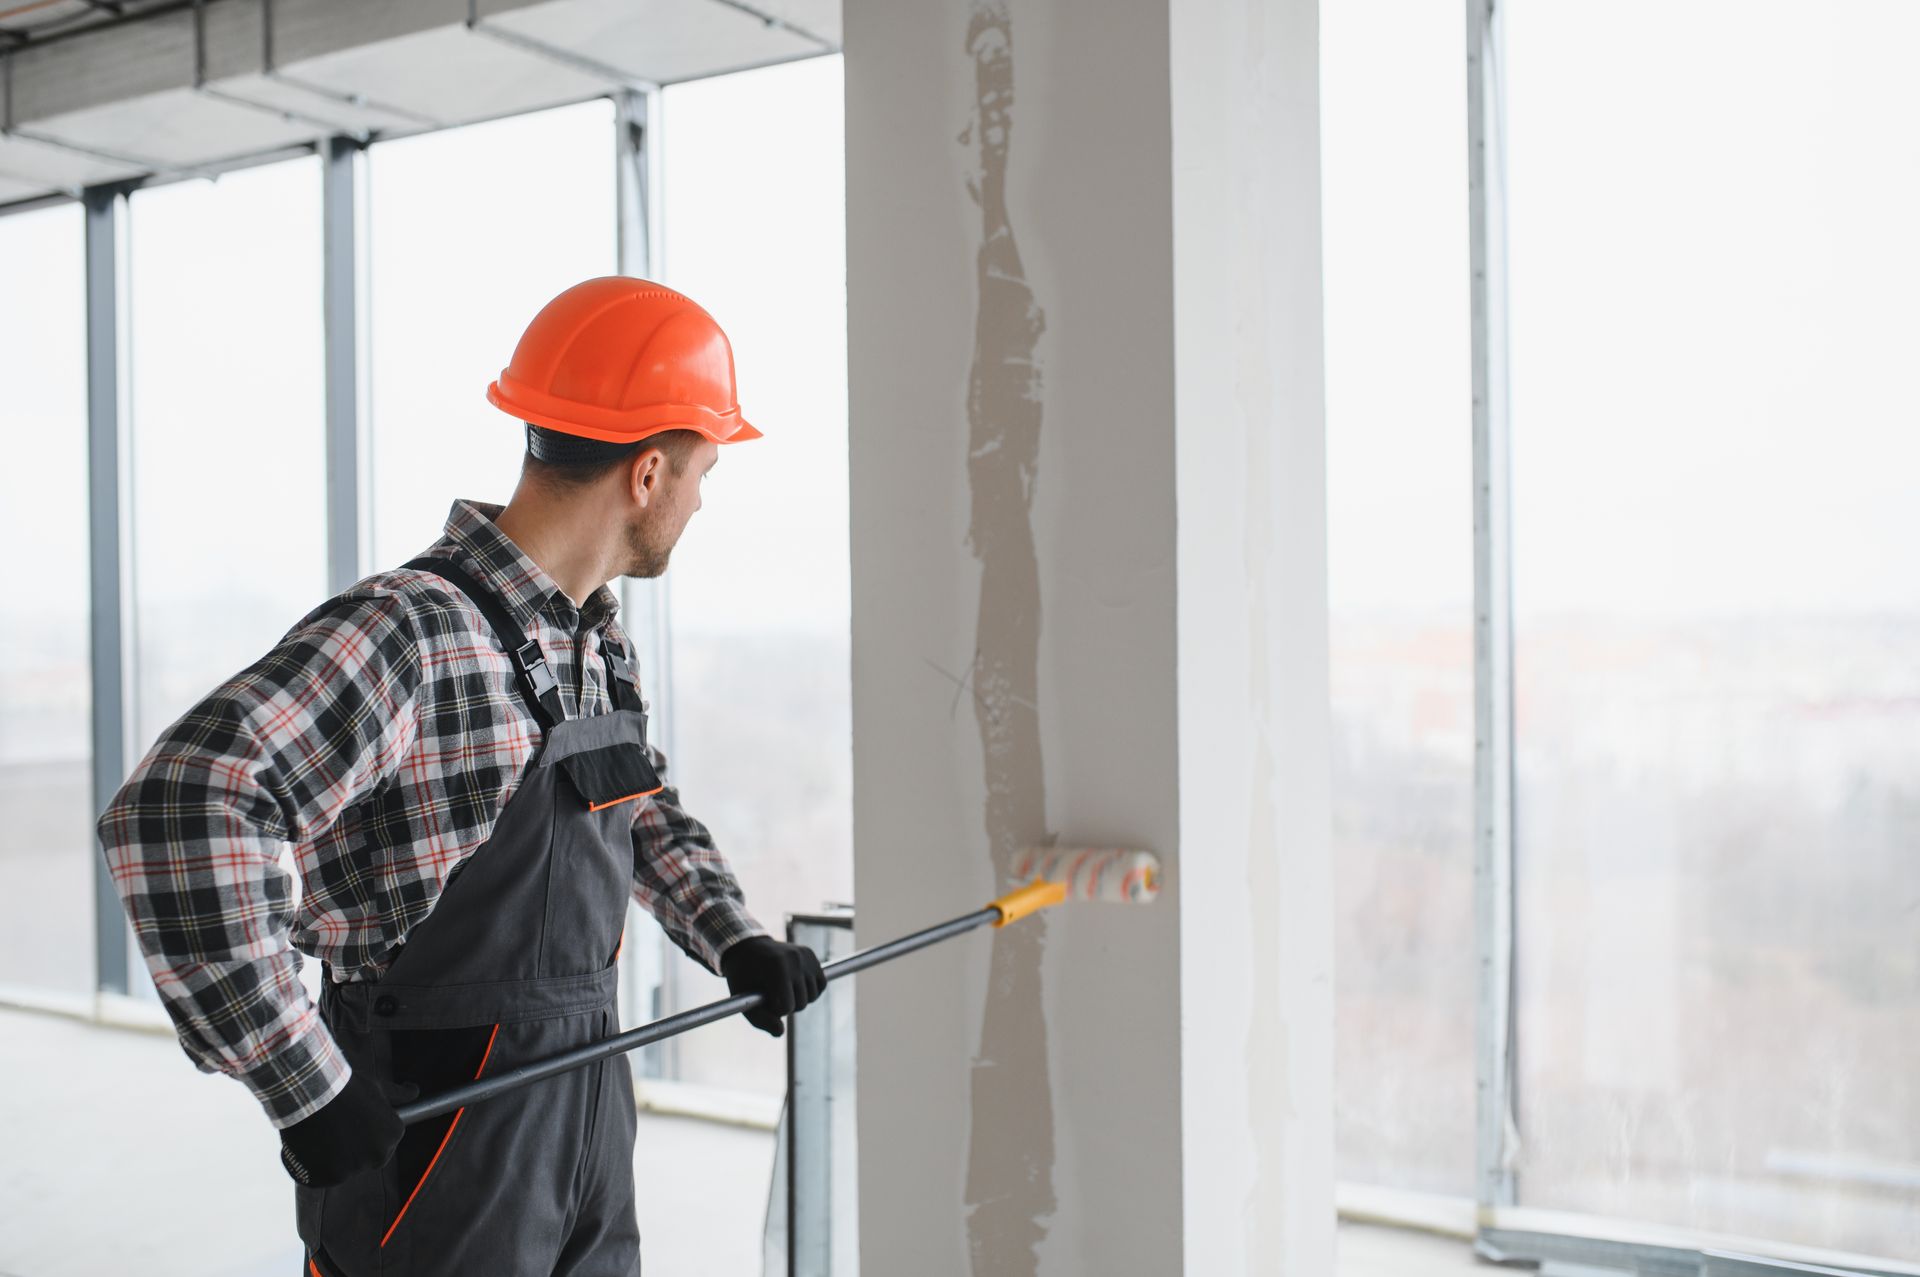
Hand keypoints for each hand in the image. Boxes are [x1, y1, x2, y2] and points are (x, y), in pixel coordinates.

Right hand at [278, 1067, 404, 1186]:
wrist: (316, 1093)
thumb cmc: (348, 1088)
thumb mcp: (378, 1087)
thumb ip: (399, 1094)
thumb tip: (413, 1091)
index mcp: (393, 1135)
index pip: (385, 1144)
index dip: (368, 1135)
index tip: (354, 1124)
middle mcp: (378, 1155)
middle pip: (367, 1160)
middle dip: (355, 1150)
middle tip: (337, 1131)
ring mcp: (354, 1168)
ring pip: (344, 1170)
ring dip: (334, 1159)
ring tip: (321, 1136)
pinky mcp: (329, 1178)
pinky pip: (324, 1178)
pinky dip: (316, 1169)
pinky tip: (311, 1149)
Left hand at [720, 936, 826, 1037]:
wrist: (748, 948)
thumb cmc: (743, 977)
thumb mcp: (744, 999)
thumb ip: (760, 1019)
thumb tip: (780, 1032)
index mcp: (777, 967)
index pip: (786, 1007)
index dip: (774, 1010)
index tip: (764, 1001)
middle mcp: (795, 959)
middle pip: (801, 1003)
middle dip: (787, 1006)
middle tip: (772, 994)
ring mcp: (805, 956)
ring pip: (812, 996)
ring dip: (799, 999)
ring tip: (783, 989)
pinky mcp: (812, 956)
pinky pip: (821, 985)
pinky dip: (811, 991)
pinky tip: (796, 985)